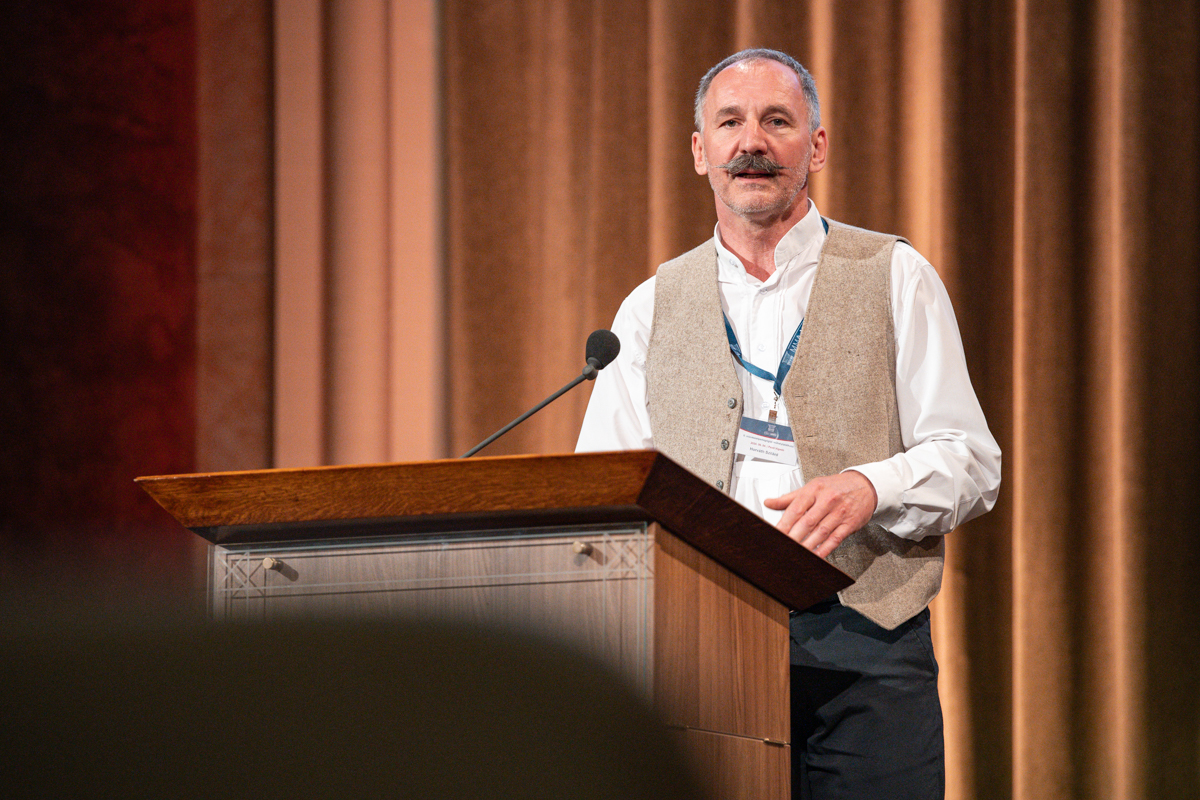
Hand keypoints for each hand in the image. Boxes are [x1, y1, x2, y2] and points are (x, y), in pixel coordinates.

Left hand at [763, 471, 877, 557]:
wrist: (866, 485)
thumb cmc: (836, 487)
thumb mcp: (813, 486)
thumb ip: (790, 498)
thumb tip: (769, 503)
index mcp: (814, 490)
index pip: (796, 508)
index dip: (784, 523)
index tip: (775, 534)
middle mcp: (827, 500)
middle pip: (807, 522)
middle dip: (793, 536)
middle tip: (782, 547)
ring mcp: (840, 513)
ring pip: (820, 532)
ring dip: (807, 545)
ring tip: (796, 554)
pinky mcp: (849, 524)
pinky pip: (835, 539)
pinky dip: (824, 549)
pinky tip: (815, 555)